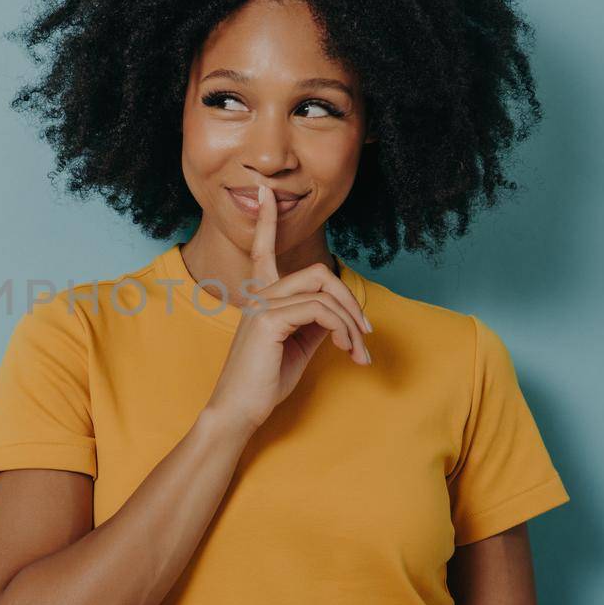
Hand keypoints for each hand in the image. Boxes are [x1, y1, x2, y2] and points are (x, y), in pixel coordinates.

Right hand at [203, 185, 372, 434]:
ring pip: (324, 290)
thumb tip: (339, 311)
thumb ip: (314, 322)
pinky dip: (342, 329)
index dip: (266, 220)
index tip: (267, 192)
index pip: (263, 249)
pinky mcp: (268, 321)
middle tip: (364, 335)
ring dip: (351, 321)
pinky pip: (320, 310)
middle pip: (318, 272)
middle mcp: (259, 296)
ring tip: (357, 351)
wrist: (239, 412)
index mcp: (261, 298)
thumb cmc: (264, 382)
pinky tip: (345, 350)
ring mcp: (262, 306)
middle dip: (350, 300)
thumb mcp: (297, 346)